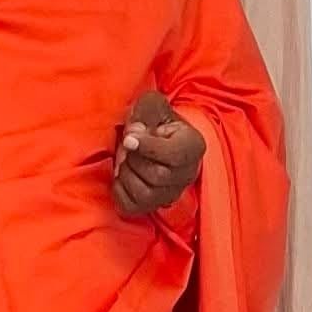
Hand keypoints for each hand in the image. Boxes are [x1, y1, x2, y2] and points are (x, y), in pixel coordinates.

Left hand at [112, 91, 205, 217]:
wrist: (154, 137)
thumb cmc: (154, 120)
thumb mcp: (152, 104)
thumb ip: (145, 113)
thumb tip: (134, 135)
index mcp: (193, 146)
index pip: (174, 155)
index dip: (147, 147)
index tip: (129, 138)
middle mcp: (187, 175)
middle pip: (157, 177)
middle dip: (134, 159)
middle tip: (128, 147)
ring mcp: (171, 194)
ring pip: (145, 195)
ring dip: (126, 174)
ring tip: (127, 160)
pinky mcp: (152, 206)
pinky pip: (131, 207)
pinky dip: (119, 191)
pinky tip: (122, 175)